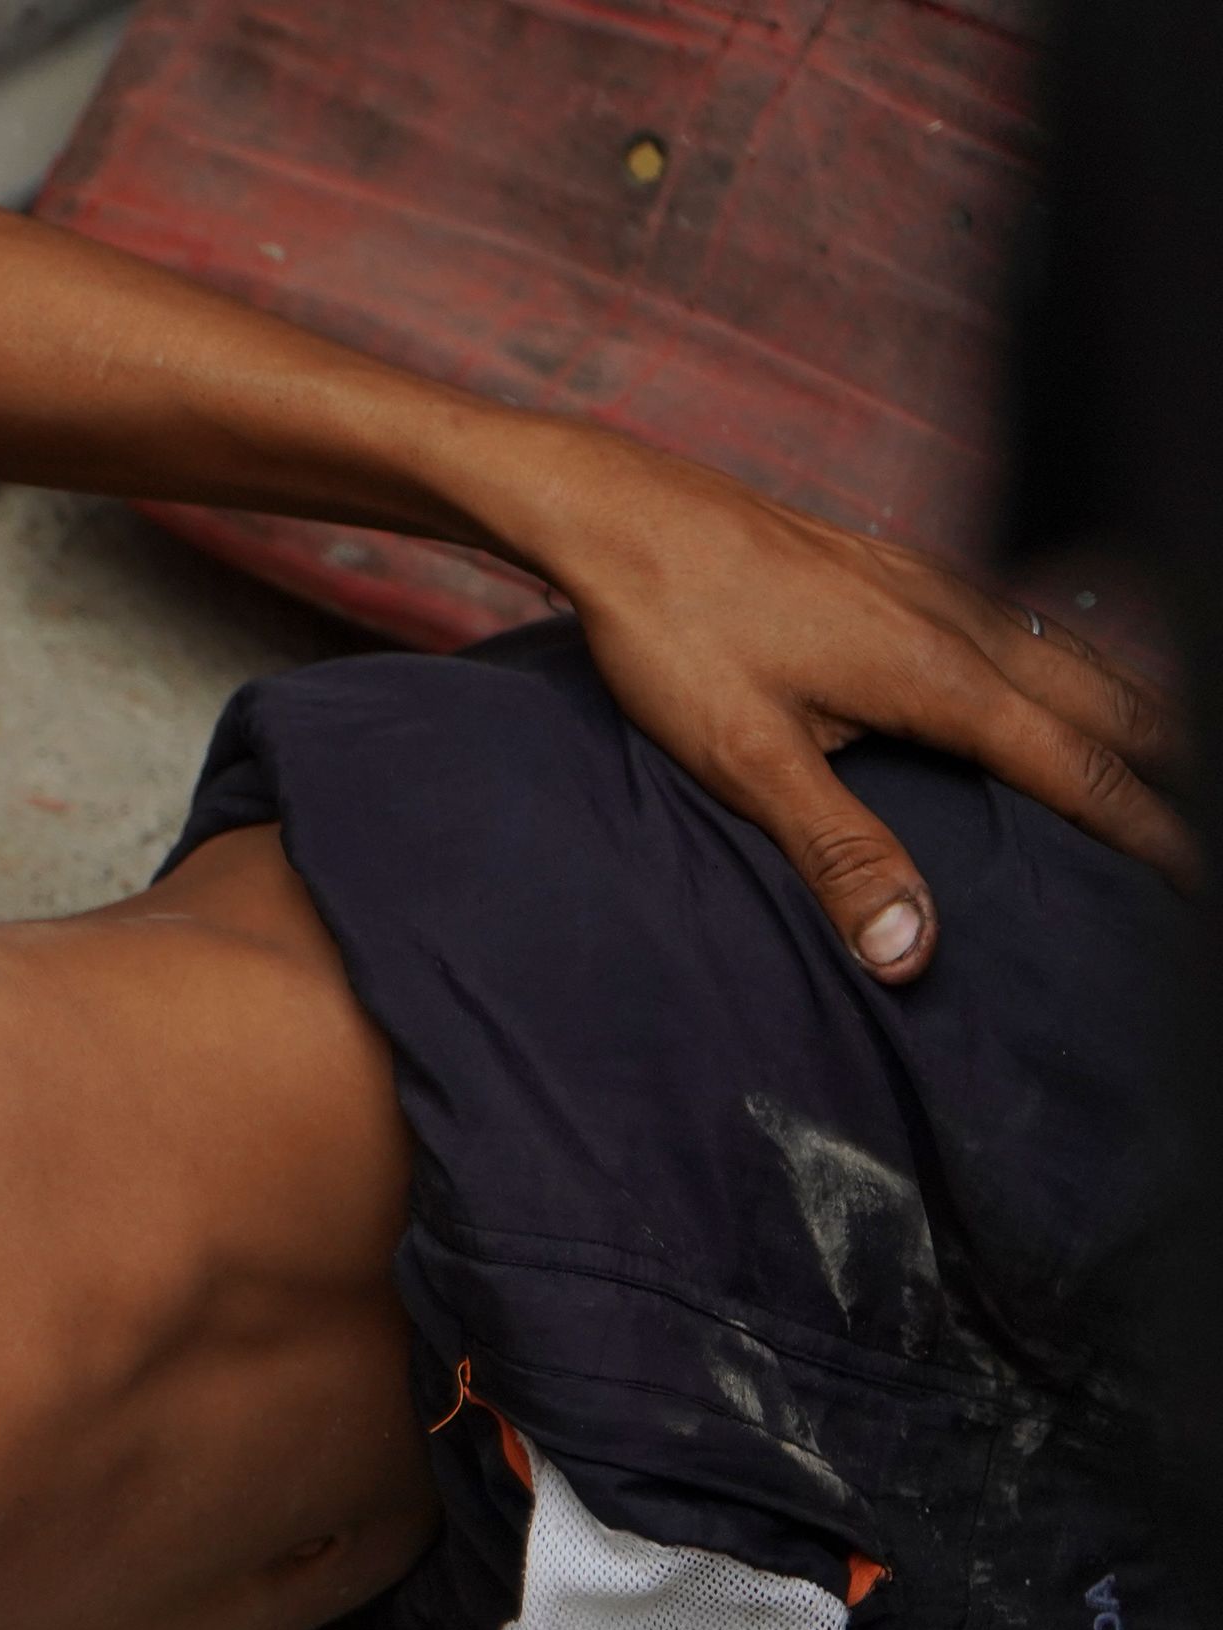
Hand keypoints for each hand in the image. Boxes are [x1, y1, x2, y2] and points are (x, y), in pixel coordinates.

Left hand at [481, 426, 1189, 981]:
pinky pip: (1031, 629)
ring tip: (1163, 772)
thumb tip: (907, 949)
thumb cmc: (675, 631)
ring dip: (1133, 717)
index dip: (1149, 831)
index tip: (1190, 882)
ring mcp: (942, 589)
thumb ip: (838, 852)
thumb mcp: (745, 759)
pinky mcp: (909, 574)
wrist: (627, 515)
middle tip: (1192, 834)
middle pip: (1111, 705)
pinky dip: (1076, 673)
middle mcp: (967, 624)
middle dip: (1166, 770)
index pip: (1082, 771)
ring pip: (1078, 658)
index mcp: (945, 678)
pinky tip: (1062, 690)